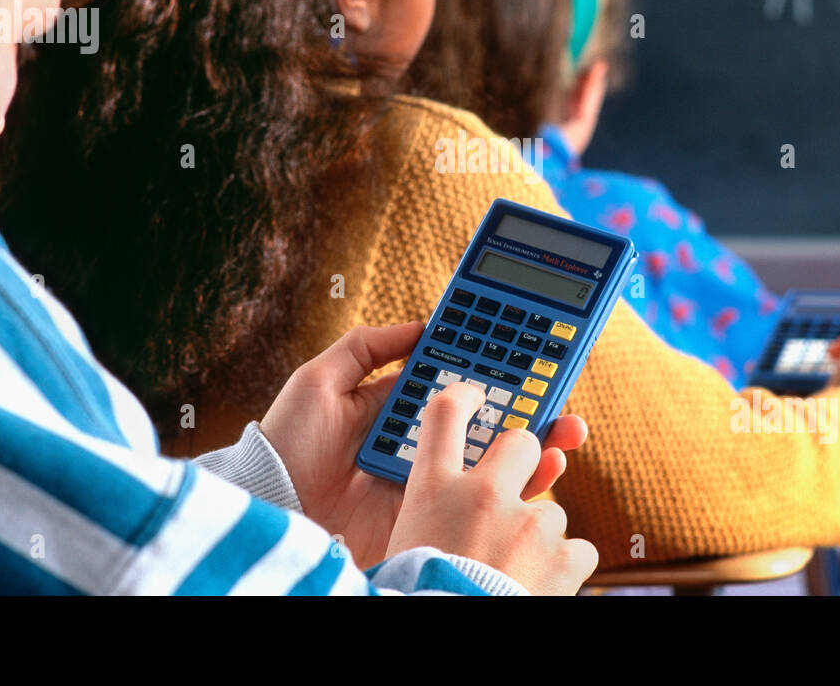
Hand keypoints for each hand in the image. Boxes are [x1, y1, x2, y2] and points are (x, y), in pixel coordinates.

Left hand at [259, 321, 587, 568]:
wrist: (272, 506)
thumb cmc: (287, 443)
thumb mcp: (319, 380)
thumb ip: (368, 347)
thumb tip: (420, 324)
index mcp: (399, 408)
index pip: (458, 381)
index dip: (492, 365)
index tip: (529, 348)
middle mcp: (421, 442)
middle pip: (487, 418)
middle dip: (530, 404)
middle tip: (562, 390)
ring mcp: (429, 479)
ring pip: (495, 459)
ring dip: (537, 444)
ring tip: (567, 430)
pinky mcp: (430, 515)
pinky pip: (481, 501)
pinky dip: (519, 487)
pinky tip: (546, 470)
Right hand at [386, 382, 598, 595]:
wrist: (445, 631)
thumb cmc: (416, 595)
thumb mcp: (403, 545)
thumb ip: (431, 516)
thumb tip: (448, 515)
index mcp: (432, 490)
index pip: (444, 415)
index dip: (464, 397)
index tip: (474, 396)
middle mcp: (482, 494)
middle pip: (519, 442)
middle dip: (526, 460)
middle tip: (511, 497)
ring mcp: (527, 522)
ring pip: (550, 510)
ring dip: (538, 537)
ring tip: (511, 576)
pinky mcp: (563, 554)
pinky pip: (577, 549)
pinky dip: (565, 568)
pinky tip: (539, 588)